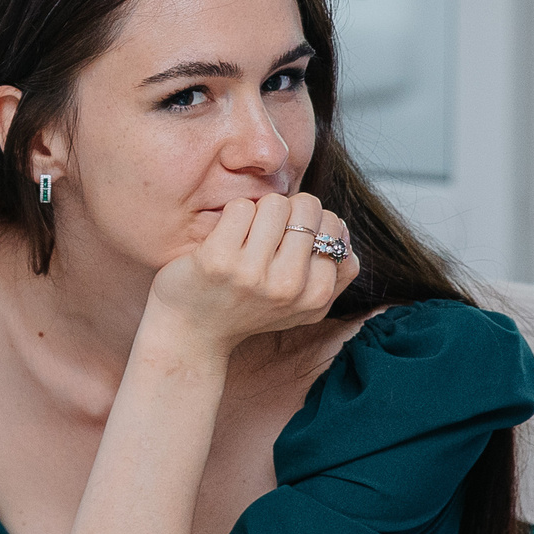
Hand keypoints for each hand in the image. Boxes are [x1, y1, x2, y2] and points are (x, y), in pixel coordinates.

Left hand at [145, 191, 360, 353]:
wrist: (190, 331)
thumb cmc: (247, 308)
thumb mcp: (300, 306)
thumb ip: (334, 275)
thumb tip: (343, 230)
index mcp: (314, 299)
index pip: (337, 230)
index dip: (314, 224)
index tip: (291, 241)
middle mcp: (287, 288)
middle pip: (308, 208)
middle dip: (288, 212)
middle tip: (267, 235)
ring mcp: (252, 274)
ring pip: (275, 203)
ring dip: (259, 211)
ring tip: (246, 237)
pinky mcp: (218, 259)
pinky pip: (241, 207)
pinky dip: (233, 213)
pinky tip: (225, 236)